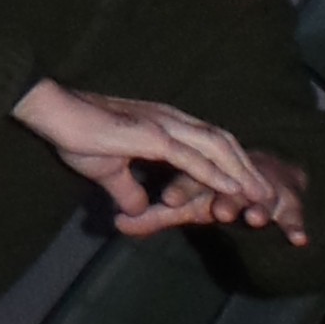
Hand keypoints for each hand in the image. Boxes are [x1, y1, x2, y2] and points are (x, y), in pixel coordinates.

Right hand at [14, 80, 308, 240]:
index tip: (248, 186)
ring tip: (262, 194)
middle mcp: (171, 119)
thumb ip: (127, 189)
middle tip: (270, 192)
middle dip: (249, 167)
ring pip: (217, 147)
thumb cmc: (75, 134)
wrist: (54, 113)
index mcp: (163, 123)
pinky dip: (216, 174)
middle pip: (223, 141)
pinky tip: (231, 189)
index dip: (231, 163)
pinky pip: (192, 158)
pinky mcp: (152, 137)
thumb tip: (137, 210)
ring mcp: (164, 125)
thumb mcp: (107, 171)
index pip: (208, 142)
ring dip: (242, 172)